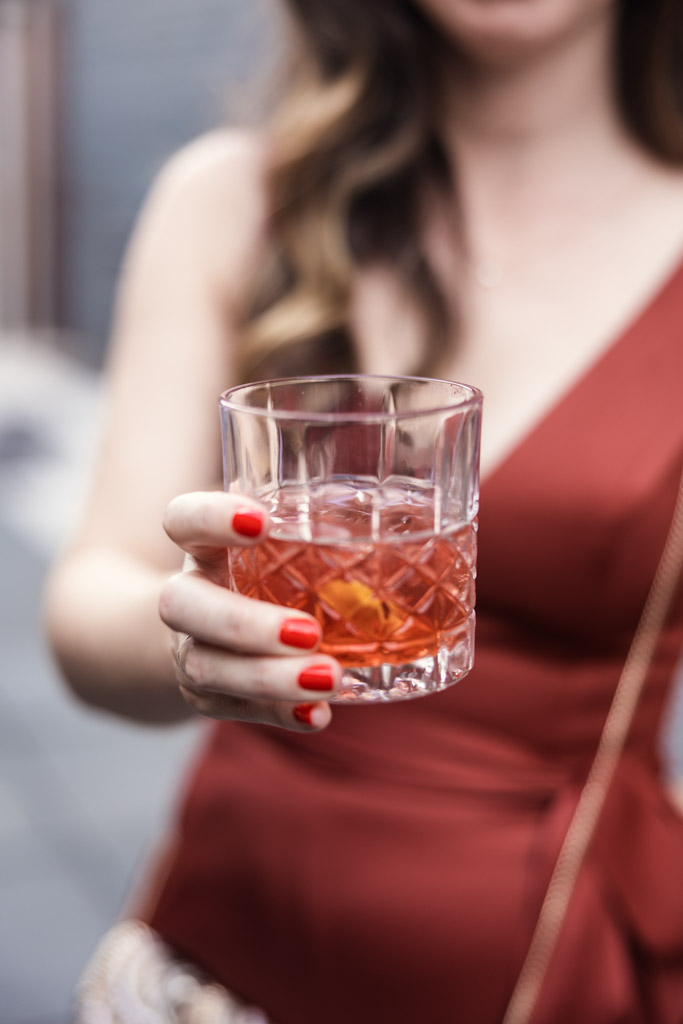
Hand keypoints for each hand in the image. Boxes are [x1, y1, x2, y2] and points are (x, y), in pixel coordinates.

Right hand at [158, 491, 339, 730]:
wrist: (204, 631)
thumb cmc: (259, 571)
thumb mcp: (276, 540)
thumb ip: (315, 521)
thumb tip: (417, 492)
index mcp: (200, 546)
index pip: (182, 520)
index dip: (210, 518)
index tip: (262, 523)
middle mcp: (186, 596)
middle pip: (183, 606)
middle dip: (243, 623)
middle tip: (308, 630)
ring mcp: (191, 650)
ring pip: (209, 668)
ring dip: (269, 677)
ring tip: (329, 677)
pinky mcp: (210, 696)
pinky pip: (237, 709)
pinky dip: (280, 714)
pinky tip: (318, 715)